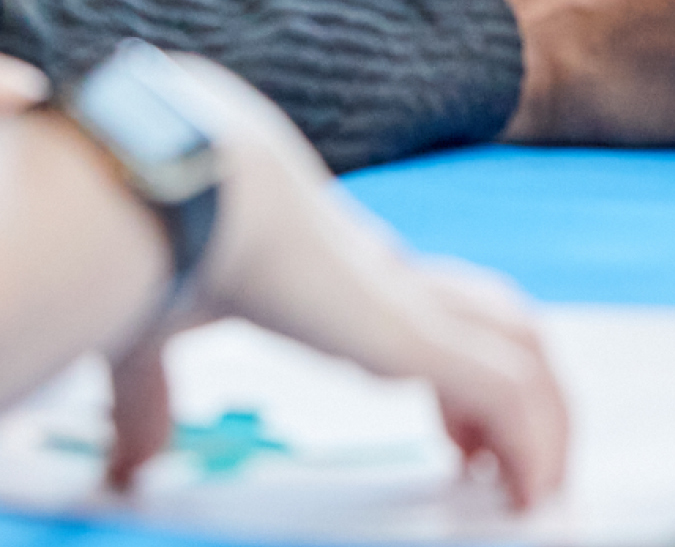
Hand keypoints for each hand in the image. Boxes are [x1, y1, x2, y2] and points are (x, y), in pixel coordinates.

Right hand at [102, 61, 567, 507]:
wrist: (177, 182)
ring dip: (546, 414)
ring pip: (519, 344)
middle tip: (506, 467)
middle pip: (492, 317)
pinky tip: (532, 492)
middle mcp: (384, 275)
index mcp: (332, 271)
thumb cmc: (157, 239)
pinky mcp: (414, 332)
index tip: (459, 438)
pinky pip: (510, 392)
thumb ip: (153, 396)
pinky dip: (535, 441)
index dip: (454, 373)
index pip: (423, 310)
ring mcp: (406, 299)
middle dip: (521, 388)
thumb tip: (128, 461)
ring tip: (538, 486)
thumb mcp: (153, 335)